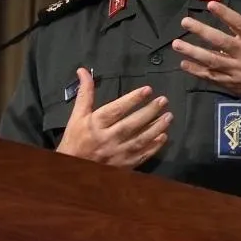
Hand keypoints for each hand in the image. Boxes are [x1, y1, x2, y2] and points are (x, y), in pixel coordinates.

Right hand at [56, 69, 171, 167]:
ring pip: (140, 139)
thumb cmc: (76, 139)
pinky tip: (164, 136)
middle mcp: (108, 139)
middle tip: (163, 100)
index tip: (147, 89)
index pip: (116, 110)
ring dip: (157, 127)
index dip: (132, 99)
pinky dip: (154, 146)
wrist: (72, 169)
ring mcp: (117, 153)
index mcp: (95, 124)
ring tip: (169, 116)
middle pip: (132, 124)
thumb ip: (85, 94)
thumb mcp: (77, 116)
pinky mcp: (124, 164)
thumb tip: (83, 71)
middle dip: (149, 111)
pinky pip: (142, 155)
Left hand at [174, 0, 240, 102]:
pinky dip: (197, 71)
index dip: (226, 15)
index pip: (240, 25)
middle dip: (202, 31)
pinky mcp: (230, 83)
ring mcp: (236, 70)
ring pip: (212, 60)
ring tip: (177, 44)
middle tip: (185, 21)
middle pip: (221, 42)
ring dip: (193, 52)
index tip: (211, 5)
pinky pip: (211, 76)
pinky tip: (184, 64)